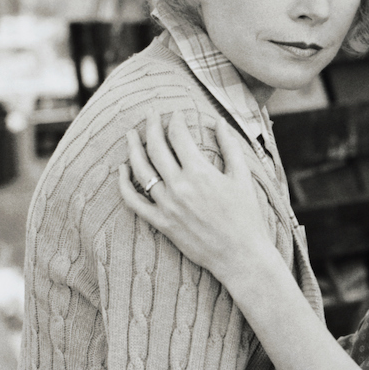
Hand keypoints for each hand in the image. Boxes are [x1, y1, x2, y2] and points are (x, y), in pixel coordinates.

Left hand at [118, 111, 272, 281]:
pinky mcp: (161, 223)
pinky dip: (124, 184)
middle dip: (152, 126)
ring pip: (141, 170)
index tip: (177, 114)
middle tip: (151, 114)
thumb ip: (230, 146)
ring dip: (133, 148)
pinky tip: (122, 170)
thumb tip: (220, 121)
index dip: (176, 121)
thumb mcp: (242, 177)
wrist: (240, 255)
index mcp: (200, 173)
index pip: (179, 136)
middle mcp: (179, 187)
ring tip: (131, 134)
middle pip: (156, 147)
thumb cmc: (246, 216)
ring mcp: (167, 205)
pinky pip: (134, 201)